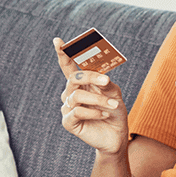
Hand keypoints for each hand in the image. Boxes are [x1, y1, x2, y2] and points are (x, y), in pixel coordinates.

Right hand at [54, 37, 127, 154]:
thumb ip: (106, 83)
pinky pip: (77, 112)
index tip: (58, 41)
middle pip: (73, 78)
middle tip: (106, 81)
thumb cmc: (114, 111)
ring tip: (113, 105)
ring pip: (77, 96)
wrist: (117, 135)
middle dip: (90, 77)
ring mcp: (68, 108)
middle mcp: (71, 93)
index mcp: (81, 83)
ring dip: (98, 99)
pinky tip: (103, 114)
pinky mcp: (68, 122)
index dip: (63, 54)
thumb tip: (102, 76)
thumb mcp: (114, 93)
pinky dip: (93, 112)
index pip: (68, 66)